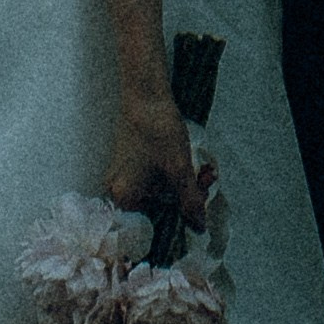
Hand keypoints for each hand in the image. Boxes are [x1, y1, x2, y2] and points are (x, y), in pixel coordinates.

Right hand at [106, 85, 196, 221]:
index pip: (152, 225)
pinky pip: (154, 178)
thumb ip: (190, 203)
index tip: (197, 215)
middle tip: (205, 184)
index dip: (177, 222)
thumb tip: (198, 228)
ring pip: (159, 192)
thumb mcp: (180, 171)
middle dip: (186, 197)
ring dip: (184, 185)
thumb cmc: (158, 132)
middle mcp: (118, 190)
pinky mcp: (130, 163)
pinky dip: (173, 174)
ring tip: (204, 173)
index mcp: (124, 197)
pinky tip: (191, 165)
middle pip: (158, 207)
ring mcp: (123, 176)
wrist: (146, 95)